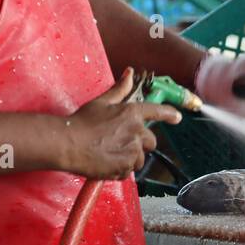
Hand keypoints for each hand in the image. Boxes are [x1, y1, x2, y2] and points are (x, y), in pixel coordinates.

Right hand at [62, 68, 181, 178]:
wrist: (67, 144)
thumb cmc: (81, 122)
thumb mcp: (101, 102)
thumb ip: (119, 89)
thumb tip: (130, 73)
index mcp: (132, 113)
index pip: (158, 112)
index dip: (169, 115)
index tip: (177, 118)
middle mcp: (137, 132)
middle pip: (150, 142)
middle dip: (140, 144)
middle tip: (120, 143)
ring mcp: (132, 150)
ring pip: (140, 158)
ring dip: (130, 158)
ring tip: (110, 153)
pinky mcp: (125, 167)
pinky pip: (128, 171)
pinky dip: (120, 169)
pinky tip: (106, 163)